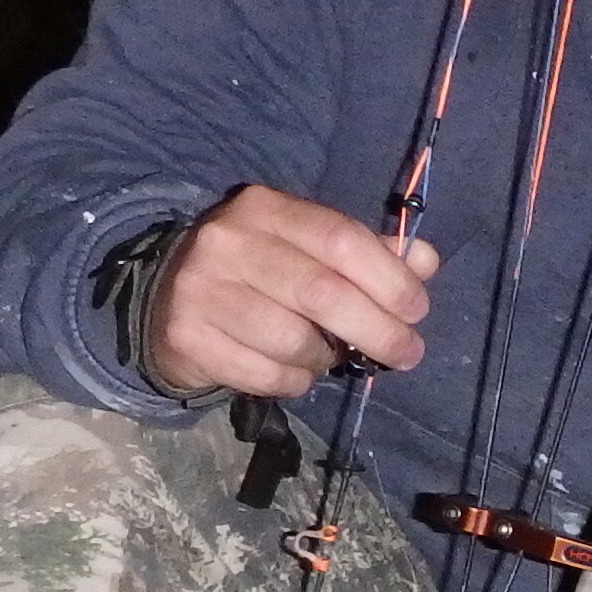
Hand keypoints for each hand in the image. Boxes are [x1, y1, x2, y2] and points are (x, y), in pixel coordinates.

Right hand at [148, 185, 438, 393]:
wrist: (166, 297)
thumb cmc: (256, 272)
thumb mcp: (308, 249)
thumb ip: (368, 254)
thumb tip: (425, 262)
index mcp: (266, 209)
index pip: (341, 240)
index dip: (390, 279)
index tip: (416, 310)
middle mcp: (228, 242)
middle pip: (323, 293)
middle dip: (378, 330)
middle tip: (407, 354)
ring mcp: (201, 290)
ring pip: (293, 341)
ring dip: (327, 359)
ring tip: (330, 356)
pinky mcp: (187, 337)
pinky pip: (264, 375)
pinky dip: (294, 381)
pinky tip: (297, 372)